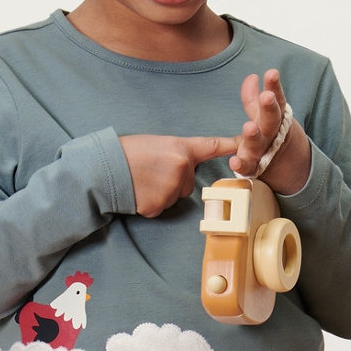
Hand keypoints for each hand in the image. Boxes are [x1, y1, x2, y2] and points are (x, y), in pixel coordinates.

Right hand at [119, 134, 240, 217]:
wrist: (104, 168)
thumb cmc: (127, 152)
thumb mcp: (157, 143)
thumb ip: (177, 153)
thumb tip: (185, 166)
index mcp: (181, 148)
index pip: (212, 146)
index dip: (232, 145)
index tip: (247, 145)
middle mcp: (181, 169)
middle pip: (189, 182)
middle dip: (174, 180)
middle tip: (152, 171)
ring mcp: (171, 190)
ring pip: (175, 196)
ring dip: (162, 192)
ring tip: (143, 180)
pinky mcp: (159, 206)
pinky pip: (161, 207)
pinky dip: (151, 203)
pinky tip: (139, 192)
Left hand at [229, 68, 310, 194]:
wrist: (281, 164)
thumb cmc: (269, 133)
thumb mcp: (263, 115)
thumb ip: (254, 99)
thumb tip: (251, 77)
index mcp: (274, 116)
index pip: (276, 98)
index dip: (274, 85)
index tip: (271, 73)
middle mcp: (269, 133)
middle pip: (271, 119)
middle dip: (268, 107)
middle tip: (266, 97)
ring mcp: (262, 151)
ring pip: (258, 142)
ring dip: (254, 135)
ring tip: (249, 127)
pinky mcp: (253, 167)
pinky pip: (248, 167)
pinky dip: (241, 164)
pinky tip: (234, 161)